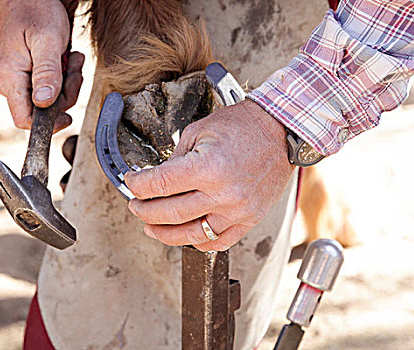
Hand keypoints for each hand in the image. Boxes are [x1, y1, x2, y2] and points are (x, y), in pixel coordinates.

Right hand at [0, 0, 83, 131]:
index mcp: (8, 78)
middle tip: (73, 69)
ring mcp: (14, 79)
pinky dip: (62, 77)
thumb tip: (45, 104)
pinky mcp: (23, 75)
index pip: (24, 120)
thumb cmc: (35, 10)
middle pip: (41, 110)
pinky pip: (47, 87)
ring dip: (67, 83)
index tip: (68, 117)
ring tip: (71, 59)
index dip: (48, 124)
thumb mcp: (47, 41)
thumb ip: (47, 73)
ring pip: (48, 100)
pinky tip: (65, 60)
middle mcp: (6, 83)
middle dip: (65, 94)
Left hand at [124, 100, 293, 250]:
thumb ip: (175, 159)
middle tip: (136, 206)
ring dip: (164, 233)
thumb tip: (156, 179)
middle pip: (169, 213)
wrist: (280, 131)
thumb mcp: (198, 132)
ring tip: (151, 227)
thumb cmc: (243, 127)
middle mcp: (222, 194)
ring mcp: (237, 211)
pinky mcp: (249, 219)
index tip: (132, 182)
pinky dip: (198, 242)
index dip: (137, 185)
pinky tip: (185, 235)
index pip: (158, 184)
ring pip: (191, 235)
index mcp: (207, 167)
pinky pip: (219, 242)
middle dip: (144, 210)